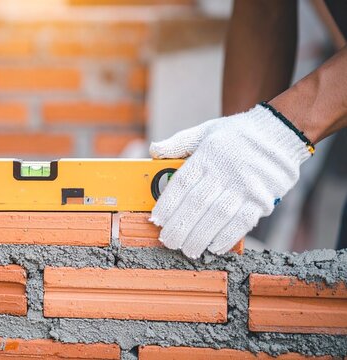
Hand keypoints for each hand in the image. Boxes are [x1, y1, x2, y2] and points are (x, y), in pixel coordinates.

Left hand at [149, 104, 310, 257]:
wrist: (280, 131)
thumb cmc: (238, 135)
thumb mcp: (206, 131)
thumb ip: (179, 143)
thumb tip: (154, 149)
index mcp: (207, 155)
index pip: (181, 184)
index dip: (167, 205)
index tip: (156, 220)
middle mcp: (225, 172)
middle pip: (197, 204)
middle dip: (179, 227)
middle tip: (168, 241)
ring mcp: (245, 186)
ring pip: (217, 217)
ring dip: (200, 237)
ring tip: (187, 250)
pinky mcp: (262, 199)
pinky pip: (242, 222)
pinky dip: (226, 237)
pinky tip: (213, 247)